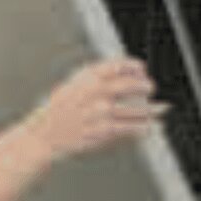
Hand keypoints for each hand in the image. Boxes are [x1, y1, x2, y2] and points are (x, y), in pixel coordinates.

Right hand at [18, 57, 165, 160]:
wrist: (43, 136)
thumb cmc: (58, 112)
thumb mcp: (72, 86)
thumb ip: (95, 79)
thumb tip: (123, 74)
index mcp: (87, 78)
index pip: (119, 65)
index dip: (135, 66)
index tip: (141, 70)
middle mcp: (95, 92)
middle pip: (131, 84)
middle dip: (146, 86)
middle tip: (151, 88)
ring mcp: (101, 112)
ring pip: (136, 109)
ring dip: (151, 110)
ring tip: (158, 110)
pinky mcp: (103, 130)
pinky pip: (131, 128)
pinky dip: (144, 128)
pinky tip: (149, 127)